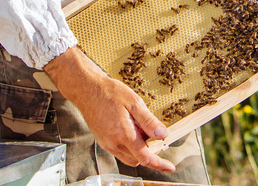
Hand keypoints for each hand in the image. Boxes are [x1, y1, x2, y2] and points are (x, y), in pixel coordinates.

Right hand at [44, 46, 174, 170]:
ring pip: (128, 156)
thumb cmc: (110, 93)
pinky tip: (131, 128)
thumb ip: (149, 121)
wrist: (87, 90)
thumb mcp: (134, 103)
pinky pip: (119, 151)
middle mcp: (114, 144)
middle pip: (138, 159)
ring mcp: (107, 144)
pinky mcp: (102, 141)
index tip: (170, 167)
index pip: (145, 157)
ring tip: (141, 128)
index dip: (159, 164)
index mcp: (124, 135)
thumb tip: (163, 135)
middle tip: (155, 136)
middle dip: (149, 153)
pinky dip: (129, 146)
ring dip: (138, 149)